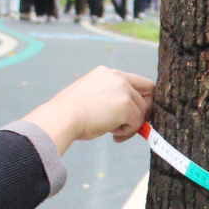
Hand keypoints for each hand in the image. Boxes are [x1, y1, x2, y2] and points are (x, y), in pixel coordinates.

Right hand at [23, 66, 154, 155]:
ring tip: (113, 132)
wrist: (62, 117)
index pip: (138, 82)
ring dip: (130, 125)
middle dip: (139, 113)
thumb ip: (109, 98)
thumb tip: (124, 113)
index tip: (136, 112)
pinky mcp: (126, 106)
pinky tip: (113, 135)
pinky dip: (127, 132)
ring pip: (141, 111)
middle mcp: (117, 77)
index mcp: (107, 73)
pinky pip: (137, 123)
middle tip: (129, 126)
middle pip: (145, 96)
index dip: (141, 99)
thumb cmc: (69, 112)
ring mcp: (123, 90)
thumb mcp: (90, 96)